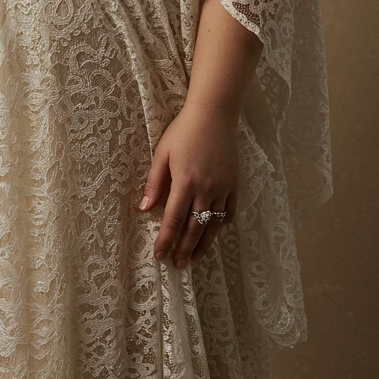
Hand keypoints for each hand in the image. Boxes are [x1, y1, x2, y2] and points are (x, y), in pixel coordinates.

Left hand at [138, 100, 239, 267]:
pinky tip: (216, 229)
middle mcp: (206, 189)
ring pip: (213, 223)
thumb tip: (144, 207)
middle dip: (184, 248)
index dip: (165, 239)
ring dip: (203, 243)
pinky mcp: (234, 183)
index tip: (159, 255)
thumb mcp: (162, 153)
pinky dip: (222, 222)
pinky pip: (230, 209)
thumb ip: (155, 182)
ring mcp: (223, 188)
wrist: (214, 113)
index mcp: (185, 182)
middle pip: (194, 227)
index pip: (173, 219)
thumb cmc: (183, 130)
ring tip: (194, 258)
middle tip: (177, 265)